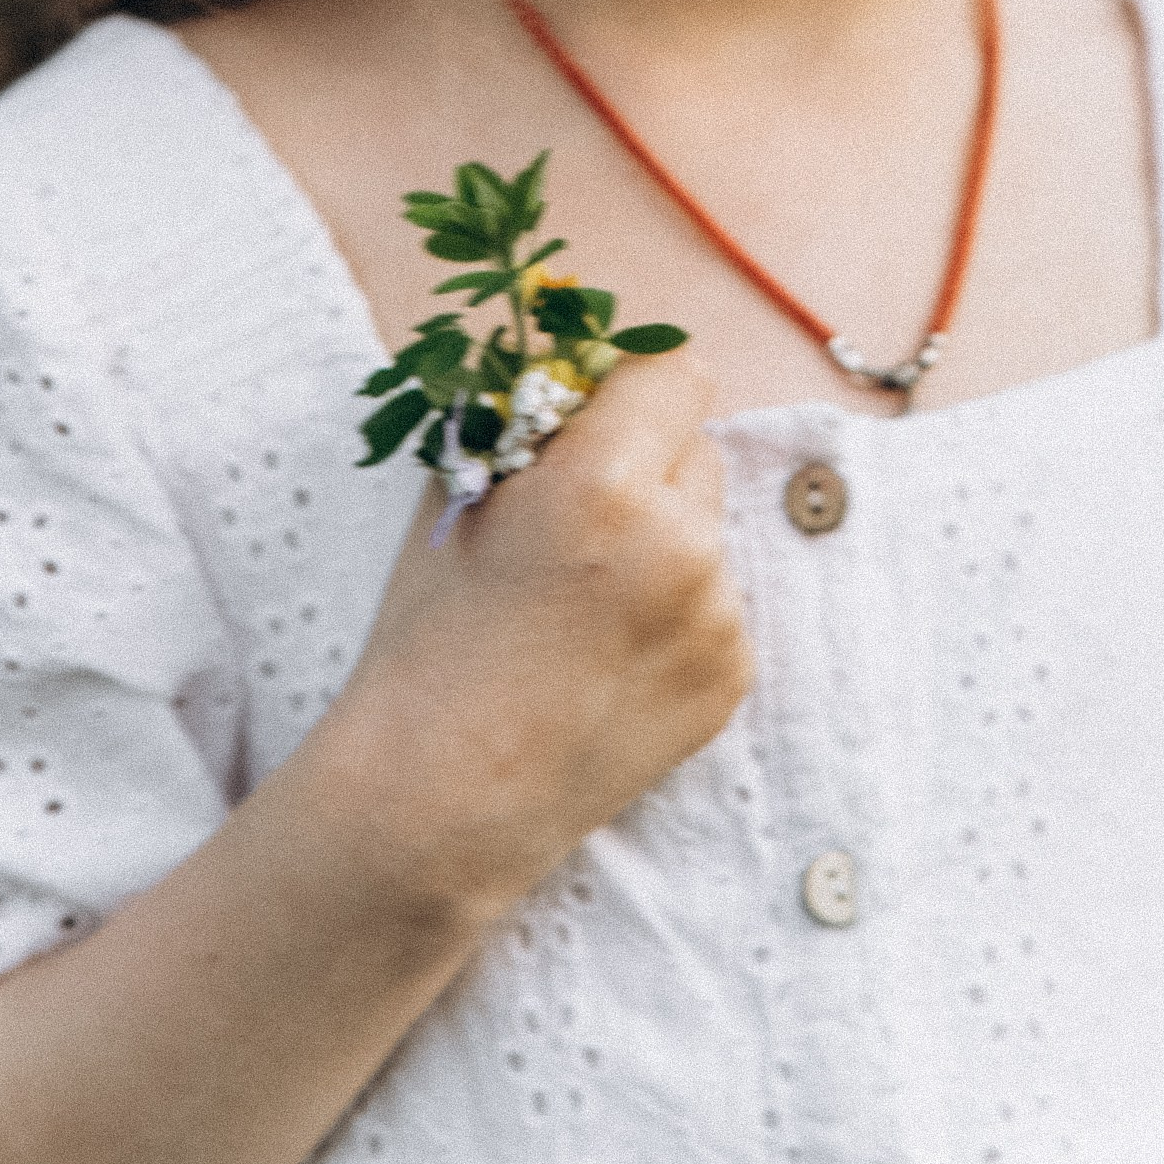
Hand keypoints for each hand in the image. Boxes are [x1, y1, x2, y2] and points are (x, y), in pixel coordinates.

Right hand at [317, 347, 750, 919]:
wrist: (437, 799)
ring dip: (664, 544)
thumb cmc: (430, 642)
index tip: (602, 416)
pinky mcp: (733, 676)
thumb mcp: (461, 496)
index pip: (674, 370)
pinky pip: (718, 605)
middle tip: (579, 525)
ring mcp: (716, 616)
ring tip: (584, 611)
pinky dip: (676, 618)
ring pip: (709, 529)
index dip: (632, 388)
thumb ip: (533, 421)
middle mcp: (680, 542)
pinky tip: (608, 662)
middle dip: (648, 467)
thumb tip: (578, 364)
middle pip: (696, 446)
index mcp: (604, 481)